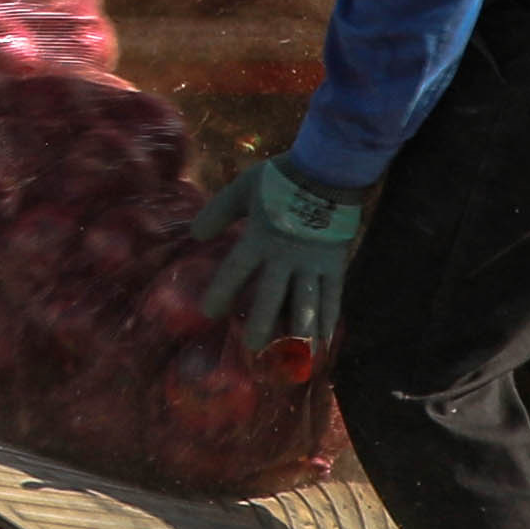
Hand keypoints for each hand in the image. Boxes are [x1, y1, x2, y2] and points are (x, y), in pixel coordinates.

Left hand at [193, 158, 369, 368]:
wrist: (327, 172)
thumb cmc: (281, 180)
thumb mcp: (243, 189)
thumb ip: (218, 212)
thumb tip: (194, 235)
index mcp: (259, 238)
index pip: (236, 271)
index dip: (222, 292)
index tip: (209, 312)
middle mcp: (285, 257)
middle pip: (271, 296)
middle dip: (260, 323)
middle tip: (251, 347)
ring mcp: (312, 264)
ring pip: (305, 303)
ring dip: (298, 331)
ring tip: (294, 357)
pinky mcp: (334, 265)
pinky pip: (333, 297)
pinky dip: (330, 320)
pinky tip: (325, 341)